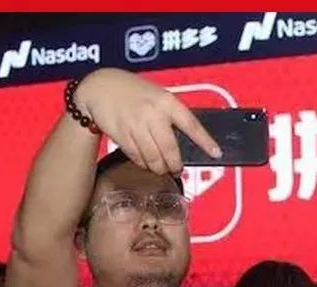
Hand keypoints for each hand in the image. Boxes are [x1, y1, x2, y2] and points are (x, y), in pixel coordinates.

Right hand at [76, 68, 221, 174]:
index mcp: (166, 101)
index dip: (205, 141)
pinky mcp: (122, 136)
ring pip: (154, 158)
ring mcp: (136, 126)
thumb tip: (185, 141)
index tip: (216, 153)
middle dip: (175, 165)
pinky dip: (144, 164)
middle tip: (177, 169)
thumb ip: (170, 115)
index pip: (191, 124)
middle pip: (170, 150)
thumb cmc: (133, 92)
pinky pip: (138, 158)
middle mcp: (153, 114)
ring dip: (160, 168)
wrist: (101, 87)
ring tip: (162, 168)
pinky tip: (146, 162)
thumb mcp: (157, 95)